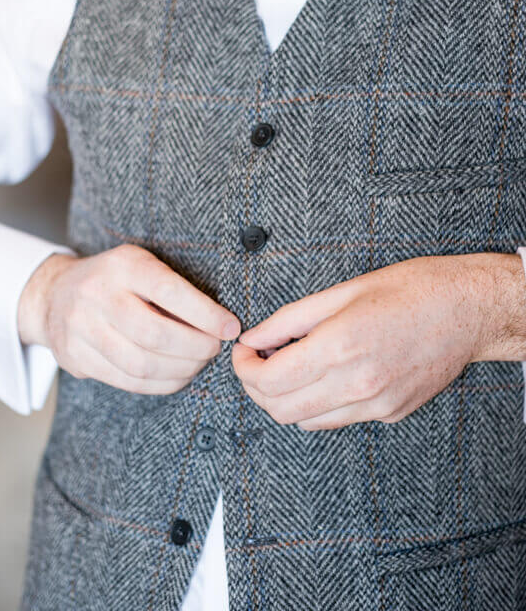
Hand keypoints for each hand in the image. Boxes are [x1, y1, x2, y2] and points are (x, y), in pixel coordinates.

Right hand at [18, 244, 240, 393]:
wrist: (53, 294)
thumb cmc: (115, 279)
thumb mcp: (141, 264)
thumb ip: (174, 288)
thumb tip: (221, 322)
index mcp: (123, 265)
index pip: (170, 292)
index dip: (206, 314)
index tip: (231, 328)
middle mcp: (98, 295)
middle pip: (155, 334)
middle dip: (196, 348)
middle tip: (215, 349)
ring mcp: (81, 328)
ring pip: (141, 364)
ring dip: (181, 370)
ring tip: (199, 363)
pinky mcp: (75, 358)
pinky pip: (127, 381)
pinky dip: (160, 384)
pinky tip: (177, 376)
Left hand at [232, 253, 525, 430]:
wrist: (468, 309)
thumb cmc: (411, 289)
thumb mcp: (343, 291)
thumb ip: (290, 319)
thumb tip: (253, 337)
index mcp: (340, 347)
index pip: (269, 380)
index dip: (244, 368)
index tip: (243, 351)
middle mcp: (356, 384)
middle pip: (280, 409)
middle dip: (256, 387)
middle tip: (256, 362)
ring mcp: (375, 404)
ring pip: (305, 422)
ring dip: (283, 400)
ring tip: (287, 367)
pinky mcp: (390, 413)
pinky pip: (337, 420)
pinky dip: (316, 405)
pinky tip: (321, 376)